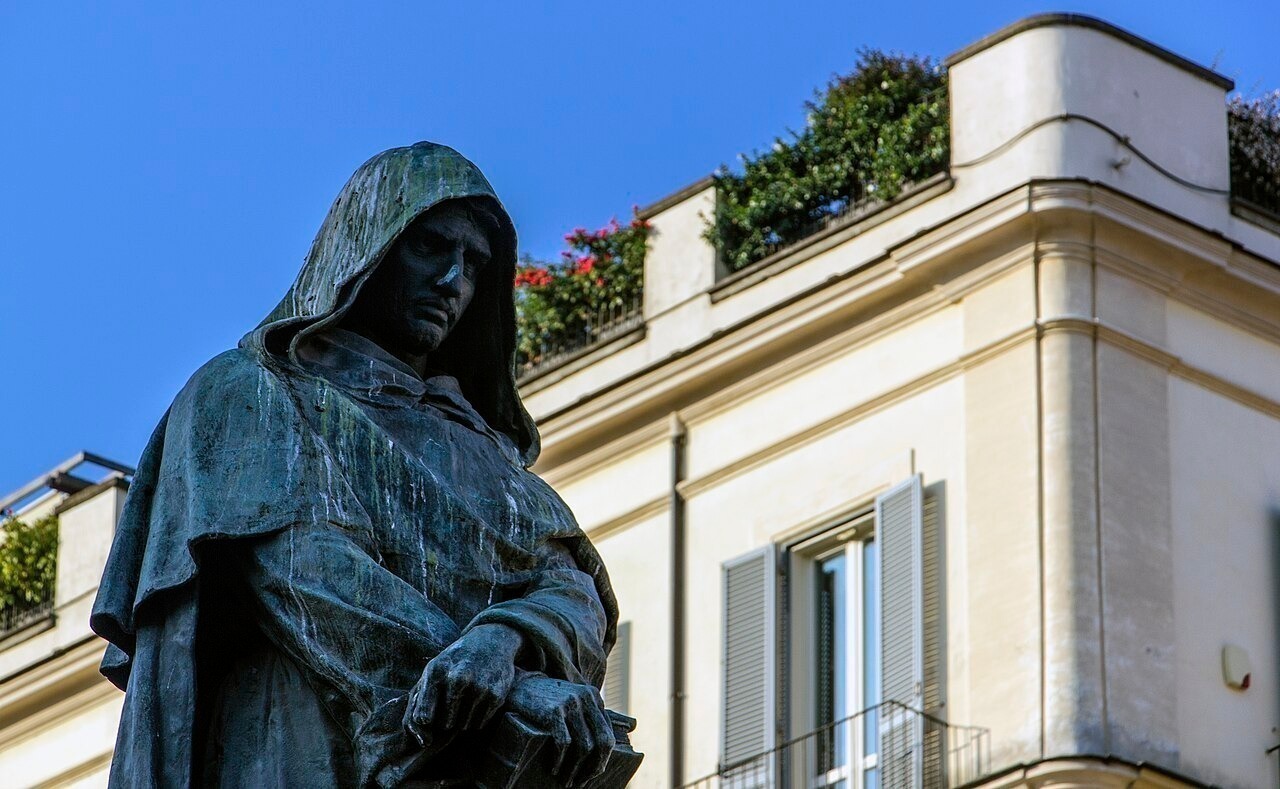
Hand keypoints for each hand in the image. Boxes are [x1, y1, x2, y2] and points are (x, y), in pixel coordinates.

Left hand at [403, 623, 521, 744]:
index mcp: (436, 672)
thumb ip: (418, 703)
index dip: (424, 724)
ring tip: (466, 698)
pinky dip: (476, 717)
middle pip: (445, 725)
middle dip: (446, 718)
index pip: (423, 716)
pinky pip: (479, 724)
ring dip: (462, 718)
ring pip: (463, 726)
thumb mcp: (432, 670)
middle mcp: (458, 679)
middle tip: (452, 702)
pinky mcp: (495, 695)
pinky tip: (478, 699)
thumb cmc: (454, 662)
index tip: (428, 721)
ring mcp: (478, 687)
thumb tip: (423, 741)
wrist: (491, 642)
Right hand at [506, 674, 613, 786]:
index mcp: (594, 696)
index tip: (592, 773)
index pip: (608, 735)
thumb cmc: (548, 699)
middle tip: (583, 781)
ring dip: (575, 769)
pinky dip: (560, 761)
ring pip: (584, 746)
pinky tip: (554, 770)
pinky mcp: (553, 711)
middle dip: (595, 767)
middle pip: (602, 742)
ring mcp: (570, 704)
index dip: (603, 759)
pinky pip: (563, 744)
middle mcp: (586, 698)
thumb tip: (603, 750)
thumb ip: (588, 716)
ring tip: (566, 781)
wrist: (520, 685)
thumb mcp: (574, 700)